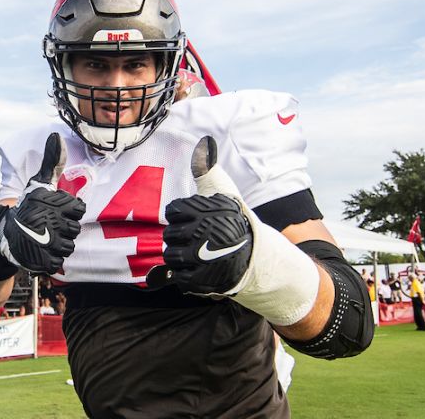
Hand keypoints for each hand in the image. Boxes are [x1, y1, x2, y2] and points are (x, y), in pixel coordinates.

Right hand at [0, 133, 85, 279]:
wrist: (3, 234)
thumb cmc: (27, 206)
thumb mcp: (39, 182)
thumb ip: (52, 161)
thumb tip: (56, 135)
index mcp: (54, 204)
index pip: (79, 210)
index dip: (69, 211)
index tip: (55, 211)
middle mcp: (52, 224)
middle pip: (75, 230)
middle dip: (63, 228)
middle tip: (48, 225)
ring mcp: (47, 244)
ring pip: (68, 247)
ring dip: (58, 244)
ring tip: (45, 237)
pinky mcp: (43, 262)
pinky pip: (59, 262)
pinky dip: (51, 258)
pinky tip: (41, 250)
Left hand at [147, 136, 252, 293]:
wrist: (254, 254)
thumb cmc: (232, 219)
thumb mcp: (222, 190)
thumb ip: (207, 168)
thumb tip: (204, 143)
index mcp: (206, 212)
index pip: (174, 210)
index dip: (181, 215)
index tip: (194, 218)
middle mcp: (204, 234)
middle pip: (169, 235)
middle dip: (179, 236)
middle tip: (196, 237)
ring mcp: (203, 259)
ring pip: (171, 256)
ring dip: (179, 256)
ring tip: (195, 252)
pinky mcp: (204, 280)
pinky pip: (179, 278)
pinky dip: (184, 275)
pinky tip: (196, 268)